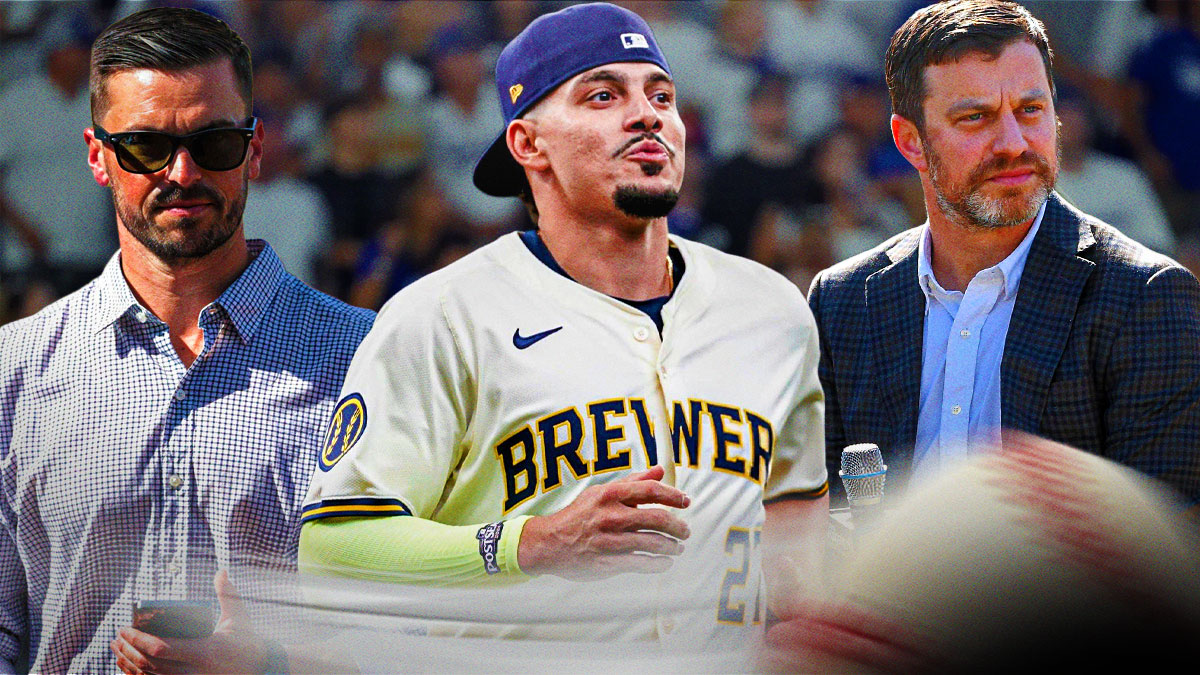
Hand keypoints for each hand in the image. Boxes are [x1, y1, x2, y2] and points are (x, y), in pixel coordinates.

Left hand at [111, 570, 271, 674]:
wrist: (260, 669)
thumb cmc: (248, 641)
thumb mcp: (239, 617)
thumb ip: (227, 593)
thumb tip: (221, 571)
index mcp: (207, 651)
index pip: (162, 648)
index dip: (138, 640)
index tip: (125, 628)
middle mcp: (195, 672)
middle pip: (150, 664)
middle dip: (128, 650)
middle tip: (118, 636)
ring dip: (128, 663)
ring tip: (117, 648)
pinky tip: (127, 665)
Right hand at [517, 465, 690, 579]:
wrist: (549, 543)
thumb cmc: (579, 516)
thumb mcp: (602, 493)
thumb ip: (633, 482)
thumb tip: (660, 470)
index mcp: (610, 495)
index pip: (650, 490)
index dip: (673, 495)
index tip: (686, 501)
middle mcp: (611, 516)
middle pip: (657, 518)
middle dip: (678, 526)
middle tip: (685, 531)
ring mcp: (609, 540)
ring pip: (653, 543)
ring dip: (671, 546)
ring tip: (677, 547)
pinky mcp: (607, 562)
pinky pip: (641, 563)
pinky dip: (658, 564)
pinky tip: (664, 562)